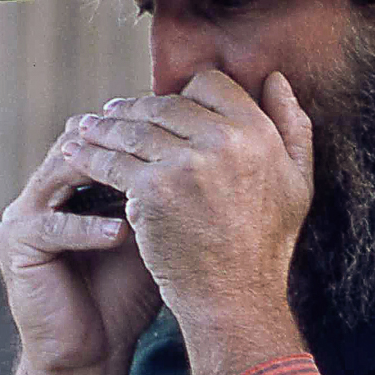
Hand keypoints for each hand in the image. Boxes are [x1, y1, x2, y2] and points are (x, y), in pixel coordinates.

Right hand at [0, 111, 162, 374]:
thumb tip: (213, 157)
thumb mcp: (154, 234)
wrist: (94, 349)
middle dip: (122, 146)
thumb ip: (166, 196)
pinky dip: (89, 228)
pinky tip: (122, 233)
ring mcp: (24, 214)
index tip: (185, 133)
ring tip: (147, 182)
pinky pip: (51, 227)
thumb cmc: (130, 292)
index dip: (142, 132)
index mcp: (75, 182)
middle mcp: (45, 190)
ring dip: (104, 176)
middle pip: (79, 143)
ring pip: (61, 173)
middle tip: (166, 149)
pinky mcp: (15, 245)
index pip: (105, 135)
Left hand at [61, 71, 312, 374]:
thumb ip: (293, 124)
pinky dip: (89, 156)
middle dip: (136, 107)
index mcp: (258, 131)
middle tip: (112, 112)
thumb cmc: (268, 241)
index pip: (210, 84)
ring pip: (133, 129)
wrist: (236, 295)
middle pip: (166, 104)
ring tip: (86, 127)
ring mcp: (184, 164)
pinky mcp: (151, 190)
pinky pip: (111, 162)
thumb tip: (277, 78)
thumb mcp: (298, 180)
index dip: (186, 92)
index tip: (165, 106)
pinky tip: (75, 153)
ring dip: (104, 126)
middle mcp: (223, 140)